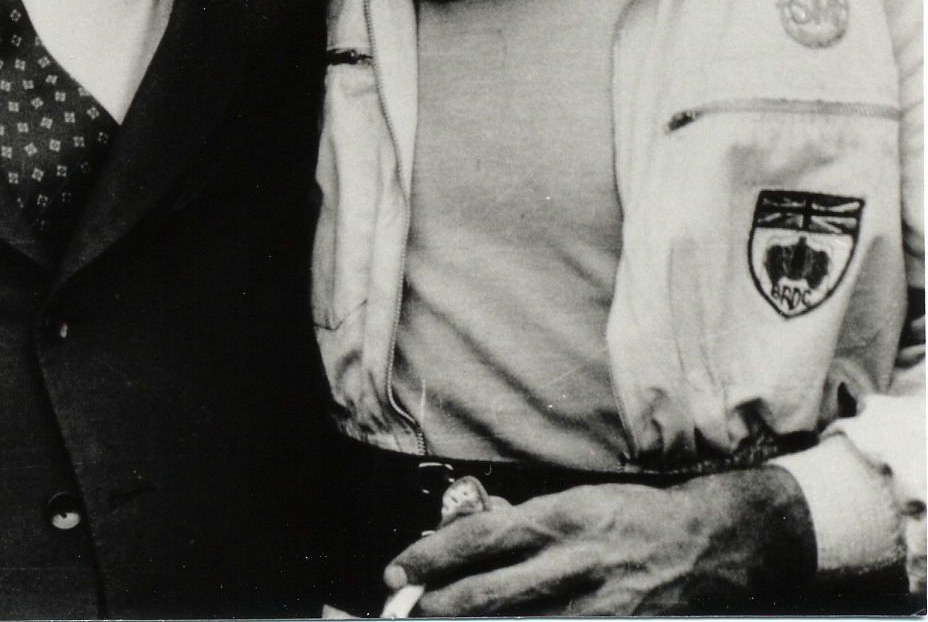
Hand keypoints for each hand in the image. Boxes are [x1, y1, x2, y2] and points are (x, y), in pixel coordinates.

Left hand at [384, 468, 815, 614]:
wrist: (711, 543)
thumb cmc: (633, 514)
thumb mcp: (575, 500)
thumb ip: (523, 522)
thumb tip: (470, 536)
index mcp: (561, 518)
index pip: (478, 539)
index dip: (430, 558)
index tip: (398, 571)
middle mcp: (575, 562)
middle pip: (488, 592)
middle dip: (439, 604)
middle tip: (408, 607)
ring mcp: (599, 604)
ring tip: (444, 621)